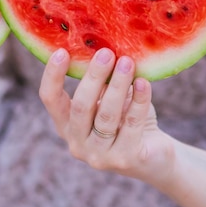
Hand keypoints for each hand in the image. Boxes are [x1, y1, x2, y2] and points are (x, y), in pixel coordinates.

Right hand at [39, 48, 173, 180]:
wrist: (155, 156)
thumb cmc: (126, 119)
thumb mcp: (107, 99)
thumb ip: (100, 82)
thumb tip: (101, 47)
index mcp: (66, 125)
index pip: (50, 99)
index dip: (52, 75)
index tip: (62, 51)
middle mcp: (77, 143)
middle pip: (81, 106)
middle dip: (93, 77)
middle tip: (106, 53)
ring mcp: (100, 156)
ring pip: (107, 115)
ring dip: (117, 85)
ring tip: (128, 62)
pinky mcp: (125, 159)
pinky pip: (132, 124)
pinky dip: (139, 100)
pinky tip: (143, 82)